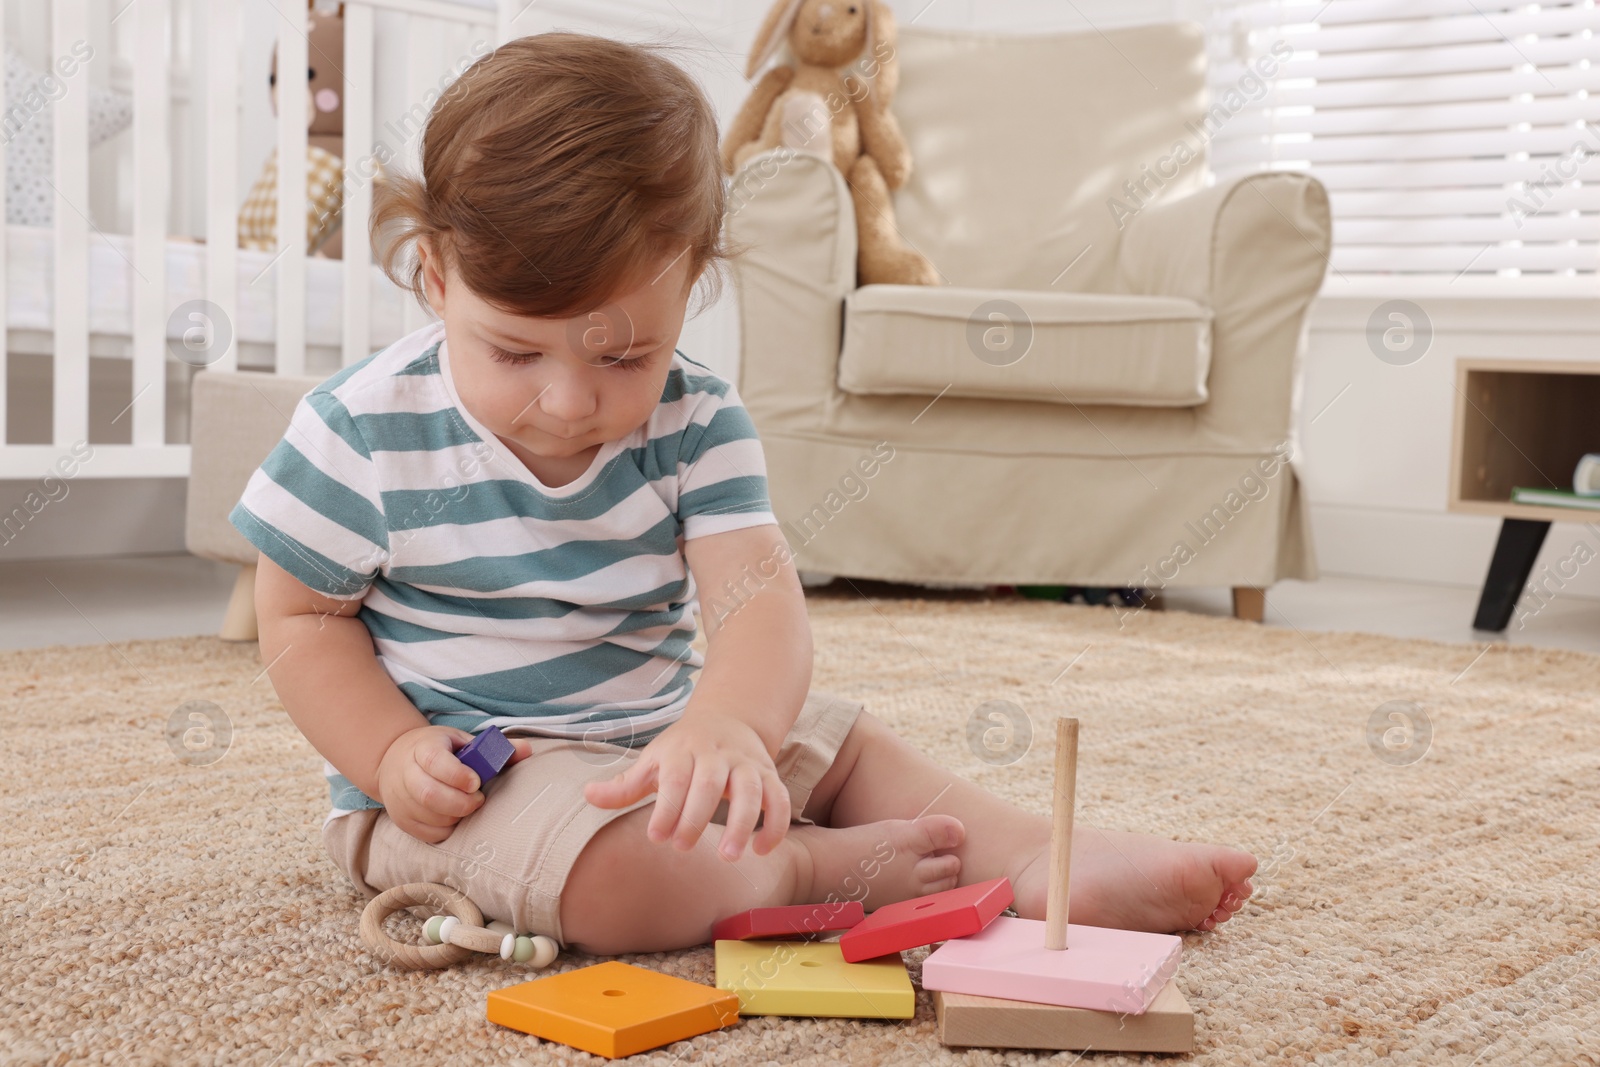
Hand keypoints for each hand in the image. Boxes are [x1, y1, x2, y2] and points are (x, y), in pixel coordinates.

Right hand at [375, 725, 532, 844]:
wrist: (397, 759)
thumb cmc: (441, 751)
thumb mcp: (463, 742)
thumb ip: (495, 749)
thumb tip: (527, 750)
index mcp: (423, 748)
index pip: (435, 761)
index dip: (457, 774)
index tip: (476, 783)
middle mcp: (406, 773)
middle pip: (429, 794)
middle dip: (461, 802)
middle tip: (479, 800)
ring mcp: (400, 799)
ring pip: (429, 816)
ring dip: (456, 815)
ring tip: (467, 806)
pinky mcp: (402, 820)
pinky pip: (428, 833)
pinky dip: (447, 829)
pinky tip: (455, 816)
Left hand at [583, 715, 790, 860]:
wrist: (729, 718)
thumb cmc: (682, 750)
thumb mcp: (653, 761)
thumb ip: (624, 785)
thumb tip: (587, 796)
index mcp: (683, 751)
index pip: (675, 777)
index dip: (667, 807)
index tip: (656, 837)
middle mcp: (717, 755)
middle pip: (710, 782)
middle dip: (697, 816)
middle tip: (683, 848)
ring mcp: (746, 764)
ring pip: (750, 789)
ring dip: (743, 823)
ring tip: (729, 857)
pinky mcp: (769, 775)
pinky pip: (779, 798)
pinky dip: (776, 824)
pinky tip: (761, 851)